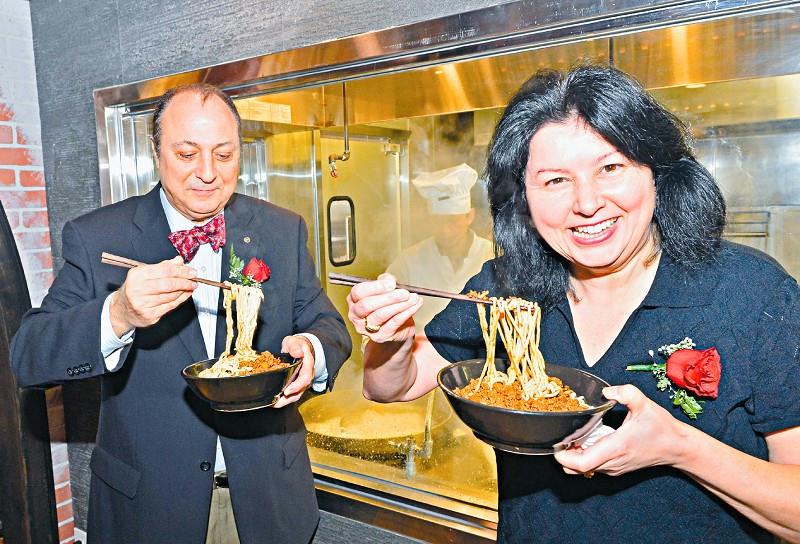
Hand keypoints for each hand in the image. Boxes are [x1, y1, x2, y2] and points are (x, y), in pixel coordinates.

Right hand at [109, 256, 196, 335]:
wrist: (122, 309)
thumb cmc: (135, 288)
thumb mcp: (144, 273)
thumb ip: (163, 266)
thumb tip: (179, 261)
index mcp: (137, 275)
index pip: (164, 270)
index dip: (181, 270)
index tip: (191, 271)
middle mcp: (137, 290)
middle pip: (168, 284)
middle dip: (185, 281)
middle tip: (194, 280)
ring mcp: (143, 304)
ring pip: (171, 295)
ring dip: (184, 290)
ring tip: (191, 286)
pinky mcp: (149, 315)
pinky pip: (170, 306)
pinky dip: (181, 299)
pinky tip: (185, 294)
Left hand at [273, 335, 313, 407]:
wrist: (298, 347)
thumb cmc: (296, 345)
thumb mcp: (295, 342)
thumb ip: (296, 346)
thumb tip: (299, 353)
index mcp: (307, 365)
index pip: (305, 378)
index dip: (297, 386)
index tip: (287, 391)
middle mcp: (306, 375)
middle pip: (300, 390)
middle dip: (288, 398)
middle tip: (276, 402)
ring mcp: (302, 381)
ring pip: (296, 394)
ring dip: (285, 401)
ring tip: (273, 404)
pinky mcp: (296, 384)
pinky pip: (292, 394)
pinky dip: (283, 399)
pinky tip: (274, 401)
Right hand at [346, 273, 422, 342]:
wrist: (395, 329)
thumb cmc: (387, 306)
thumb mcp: (384, 291)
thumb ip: (385, 282)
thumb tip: (389, 279)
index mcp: (354, 300)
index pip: (358, 292)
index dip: (375, 287)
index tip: (391, 283)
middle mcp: (356, 315)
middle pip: (367, 305)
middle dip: (388, 297)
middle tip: (404, 293)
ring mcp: (367, 328)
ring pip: (381, 315)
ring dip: (399, 305)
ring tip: (413, 298)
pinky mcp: (380, 336)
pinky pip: (394, 323)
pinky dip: (407, 312)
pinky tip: (415, 305)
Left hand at [554, 384, 690, 476]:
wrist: (678, 447)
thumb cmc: (662, 428)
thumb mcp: (644, 404)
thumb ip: (625, 393)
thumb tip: (605, 391)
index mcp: (615, 448)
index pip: (581, 463)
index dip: (563, 455)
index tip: (557, 442)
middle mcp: (612, 463)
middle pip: (576, 469)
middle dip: (564, 453)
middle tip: (564, 434)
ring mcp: (614, 468)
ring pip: (583, 469)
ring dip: (574, 455)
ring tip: (576, 434)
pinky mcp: (616, 469)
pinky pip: (593, 467)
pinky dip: (584, 456)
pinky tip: (589, 439)